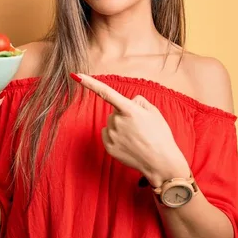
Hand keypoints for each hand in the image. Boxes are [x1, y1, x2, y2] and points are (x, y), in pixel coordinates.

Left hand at [71, 73, 189, 186]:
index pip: (106, 92)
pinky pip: (108, 134)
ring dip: (120, 127)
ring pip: (111, 123)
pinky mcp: (108, 147)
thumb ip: (138, 101)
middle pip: (114, 112)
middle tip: (140, 127)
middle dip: (124, 115)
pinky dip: (116, 137)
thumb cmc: (160, 135)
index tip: (76, 75)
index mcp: (129, 110)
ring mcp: (111, 135)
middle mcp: (117, 121)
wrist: (161, 162)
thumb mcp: (154, 112)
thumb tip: (127, 101)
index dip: (90, 83)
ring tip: (136, 137)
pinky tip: (129, 144)